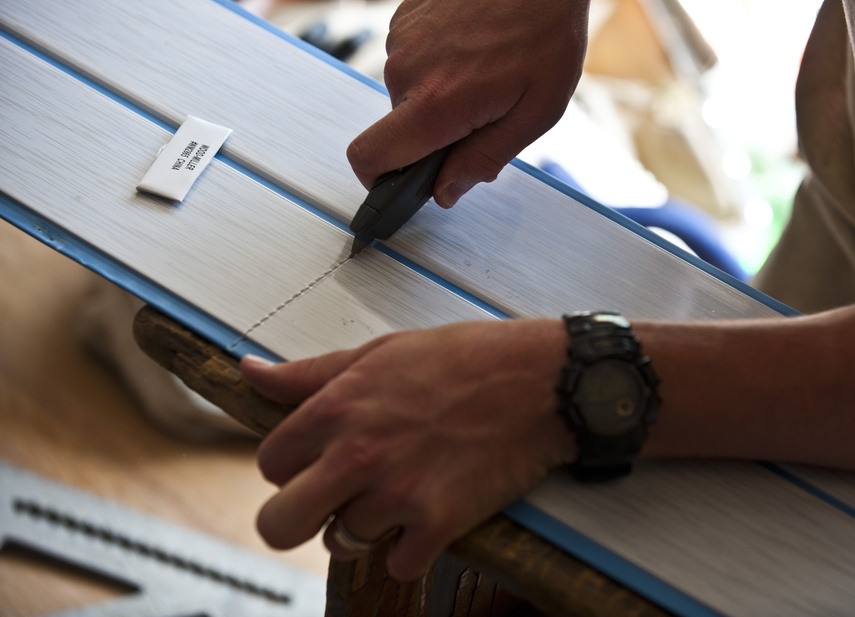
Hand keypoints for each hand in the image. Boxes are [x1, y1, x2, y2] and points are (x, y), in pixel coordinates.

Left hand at [241, 319, 575, 579]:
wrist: (542, 381)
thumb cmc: (467, 359)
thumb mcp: (380, 352)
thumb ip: (310, 373)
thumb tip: (251, 373)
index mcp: (337, 409)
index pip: (269, 464)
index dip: (289, 466)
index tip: (313, 462)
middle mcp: (357, 455)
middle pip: (278, 524)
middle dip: (295, 518)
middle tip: (326, 504)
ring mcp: (398, 494)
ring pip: (341, 544)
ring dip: (363, 527)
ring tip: (396, 495)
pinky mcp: (439, 524)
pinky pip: (398, 564)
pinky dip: (410, 548)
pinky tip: (428, 515)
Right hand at [347, 0, 602, 207]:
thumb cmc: (547, 28)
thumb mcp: (535, 113)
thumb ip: (483, 159)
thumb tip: (445, 193)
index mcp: (433, 103)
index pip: (369, 159)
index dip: (379, 183)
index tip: (401, 187)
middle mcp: (404, 71)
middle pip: (397, 130)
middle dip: (434, 135)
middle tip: (485, 111)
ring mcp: (399, 40)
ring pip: (406, 95)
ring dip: (439, 97)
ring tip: (486, 70)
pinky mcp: (403, 17)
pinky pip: (411, 61)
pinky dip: (438, 65)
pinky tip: (475, 46)